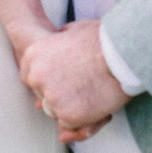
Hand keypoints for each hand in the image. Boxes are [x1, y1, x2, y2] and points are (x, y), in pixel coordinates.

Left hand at [20, 20, 129, 140]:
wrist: (121, 55)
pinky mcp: (67, 116)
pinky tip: (96, 102)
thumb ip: (62, 36)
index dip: (47, 80)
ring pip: (56, 111)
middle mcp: (36, 77)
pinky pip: (70, 124)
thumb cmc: (102, 40)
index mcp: (33, 55)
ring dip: (71, 106)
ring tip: (91, 91)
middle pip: (42, 96)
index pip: (31, 77)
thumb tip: (61, 36)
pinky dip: (82, 118)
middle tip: (80, 86)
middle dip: (59, 94)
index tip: (61, 80)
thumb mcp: (75, 28)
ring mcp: (51, 98)